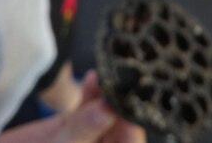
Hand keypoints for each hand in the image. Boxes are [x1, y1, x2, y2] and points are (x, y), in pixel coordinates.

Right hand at [0, 71, 145, 142]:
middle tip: (123, 78)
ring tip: (106, 76)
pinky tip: (92, 78)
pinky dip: (92, 92)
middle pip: (121, 124)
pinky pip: (90, 108)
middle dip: (121, 101)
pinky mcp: (76, 127)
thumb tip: (108, 109)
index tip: (134, 96)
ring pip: (106, 113)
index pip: (131, 139)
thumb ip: (83, 131)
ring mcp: (90, 137)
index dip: (134, 119)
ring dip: (107, 92)